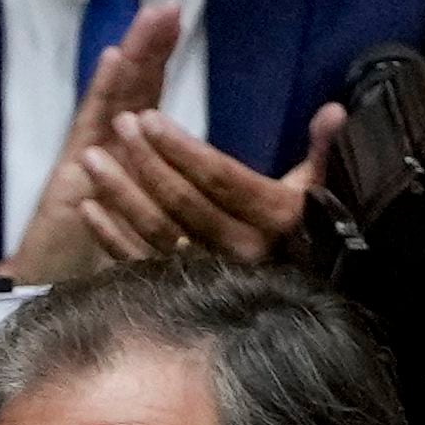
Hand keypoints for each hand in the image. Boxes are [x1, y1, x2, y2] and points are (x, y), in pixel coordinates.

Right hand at [5, 1, 182, 280]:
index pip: (144, 108)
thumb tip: (198, 195)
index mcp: (121, 167)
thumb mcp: (142, 238)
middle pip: (130, 95)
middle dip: (150, 49)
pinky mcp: (68, 181)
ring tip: (150, 18)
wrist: (34, 303)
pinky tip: (112, 59)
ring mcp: (83, 166)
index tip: (178, 25)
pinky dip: (102, 93)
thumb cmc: (86, 276)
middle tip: (169, 4)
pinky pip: (89, 131)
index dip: (159, 67)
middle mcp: (100, 158)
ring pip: (113, 104)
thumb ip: (162, 210)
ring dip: (132, 58)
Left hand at [50, 102, 343, 267]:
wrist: (296, 313)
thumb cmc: (306, 238)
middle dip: (147, 160)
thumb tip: (335, 111)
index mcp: (275, 221)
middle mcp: (241, 251)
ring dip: (120, 194)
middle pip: (183, 202)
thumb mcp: (318, 195)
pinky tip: (88, 208)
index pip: (220, 179)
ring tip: (91, 158)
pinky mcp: (182, 294)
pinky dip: (111, 237)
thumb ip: (323, 153)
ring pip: (157, 230)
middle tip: (119, 125)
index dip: (182, 148)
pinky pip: (140, 264)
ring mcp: (208, 275)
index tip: (149, 119)